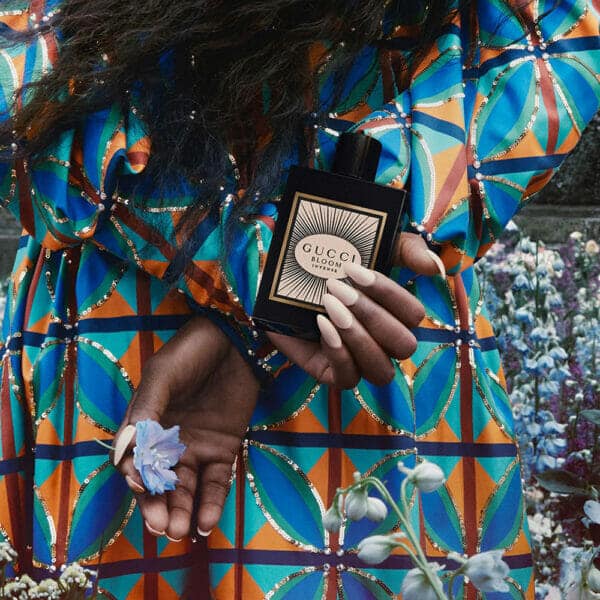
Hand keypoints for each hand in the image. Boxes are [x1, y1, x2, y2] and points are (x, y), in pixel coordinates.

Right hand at [112, 316, 259, 539]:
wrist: (235, 341)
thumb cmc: (191, 353)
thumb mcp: (162, 377)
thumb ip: (146, 411)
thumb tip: (127, 451)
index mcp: (145, 426)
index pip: (135, 463)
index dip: (137, 479)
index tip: (142, 488)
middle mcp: (168, 442)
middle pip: (160, 483)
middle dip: (159, 507)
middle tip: (164, 528)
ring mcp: (197, 447)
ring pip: (187, 489)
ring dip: (183, 511)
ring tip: (183, 529)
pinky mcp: (224, 449)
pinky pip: (217, 482)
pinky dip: (212, 503)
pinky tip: (207, 521)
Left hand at [267, 232, 443, 387]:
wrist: (283, 278)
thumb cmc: (333, 262)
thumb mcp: (372, 244)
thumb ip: (408, 249)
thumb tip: (435, 268)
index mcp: (398, 315)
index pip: (414, 315)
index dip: (389, 294)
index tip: (354, 269)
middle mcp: (385, 343)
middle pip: (404, 345)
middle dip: (372, 316)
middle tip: (338, 288)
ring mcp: (360, 361)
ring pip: (381, 370)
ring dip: (359, 337)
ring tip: (330, 305)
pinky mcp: (331, 372)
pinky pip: (347, 379)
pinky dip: (339, 352)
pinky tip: (322, 324)